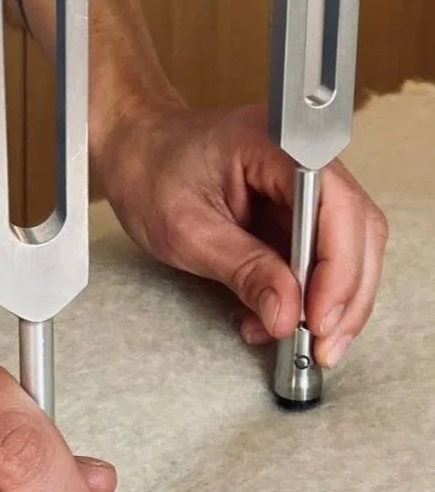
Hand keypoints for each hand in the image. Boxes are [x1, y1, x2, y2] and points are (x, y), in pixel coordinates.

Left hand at [95, 97, 387, 369]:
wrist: (134, 151)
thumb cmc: (150, 171)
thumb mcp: (187, 229)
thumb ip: (243, 269)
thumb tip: (289, 314)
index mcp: (274, 144)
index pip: (335, 204)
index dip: (338, 266)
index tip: (318, 318)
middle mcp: (301, 158)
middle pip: (356, 228)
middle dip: (345, 294)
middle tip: (321, 346)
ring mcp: (301, 185)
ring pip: (348, 248)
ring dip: (331, 301)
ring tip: (296, 340)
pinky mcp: (294, 210)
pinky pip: (319, 256)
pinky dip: (307, 294)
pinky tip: (275, 318)